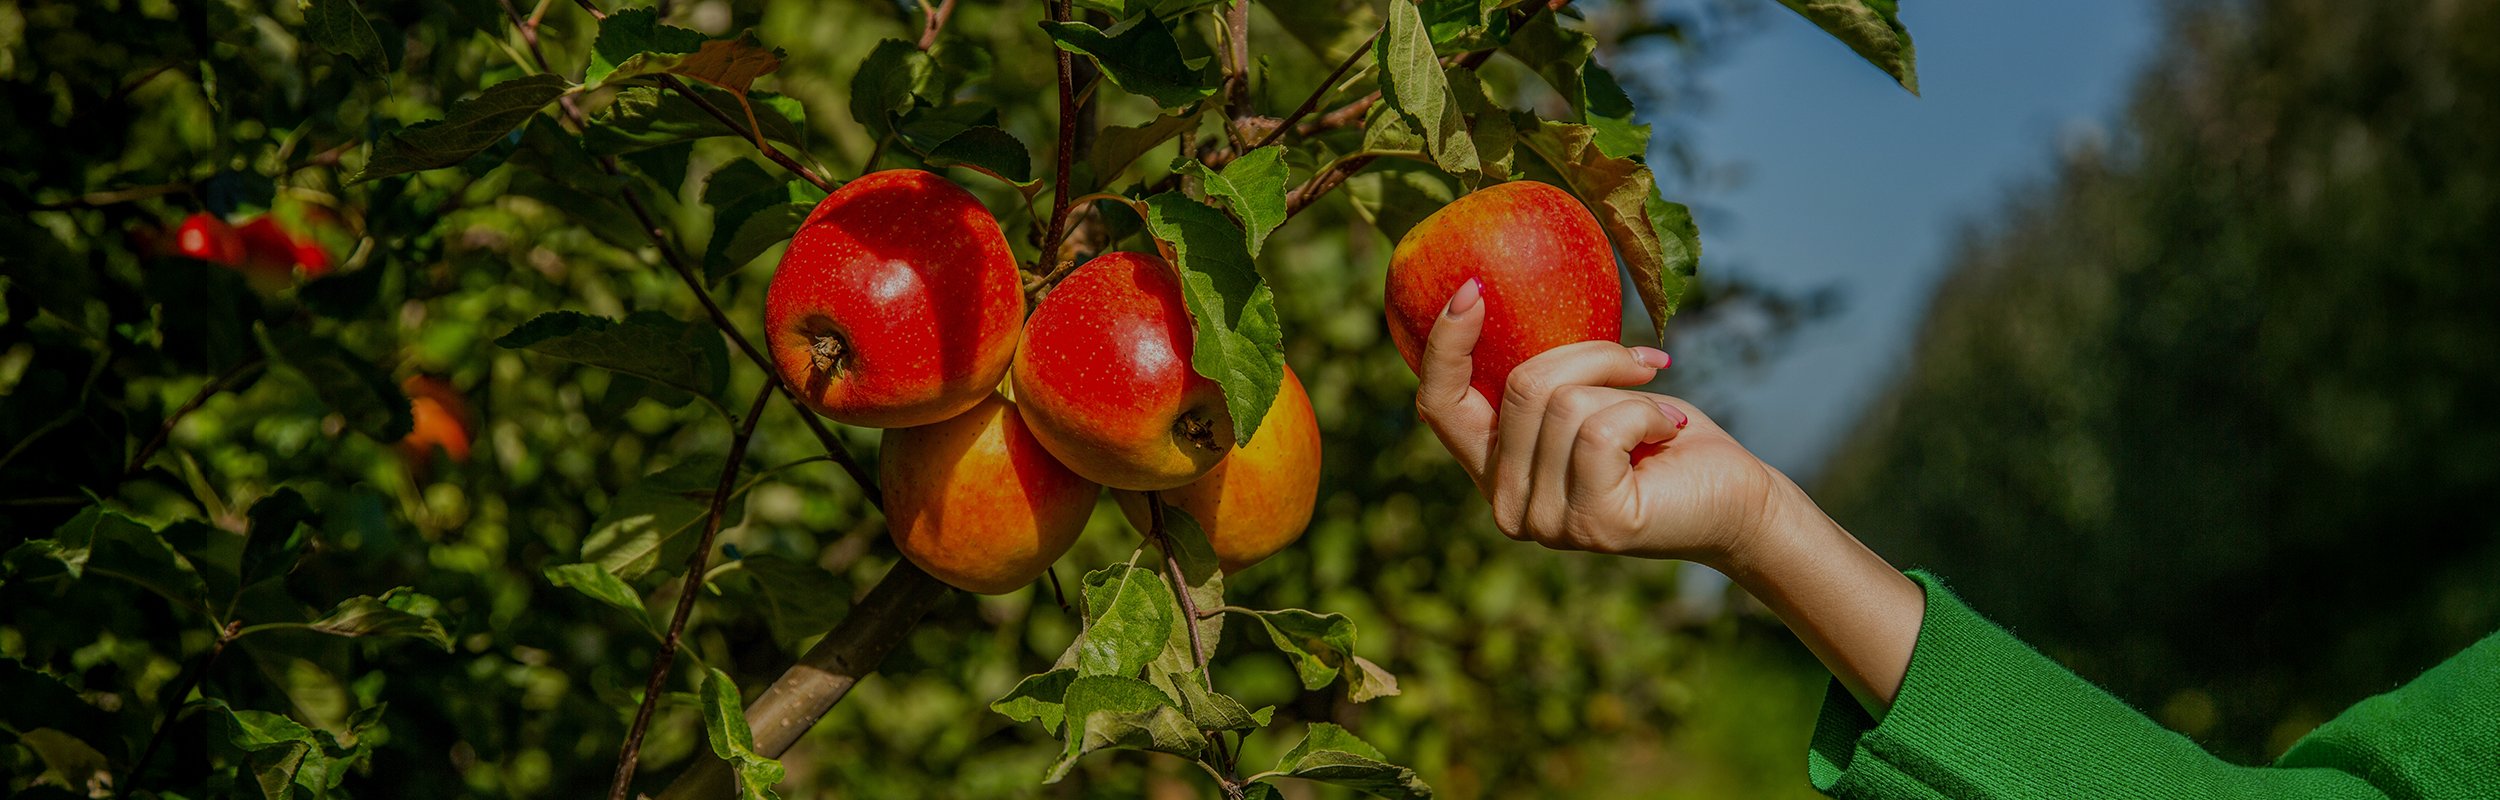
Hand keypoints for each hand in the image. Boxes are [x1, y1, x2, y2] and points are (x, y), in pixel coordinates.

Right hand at [1414, 279, 1924, 709]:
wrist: (1736, 499)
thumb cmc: (1664, 436)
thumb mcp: (1592, 393)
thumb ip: (1544, 376)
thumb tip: (1490, 294)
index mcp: (1493, 470)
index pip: (1439, 405)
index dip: (1446, 343)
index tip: (1474, 286)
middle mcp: (1505, 505)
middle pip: (1520, 386)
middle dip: (1589, 355)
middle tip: (1643, 363)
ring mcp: (1544, 522)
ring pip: (1562, 404)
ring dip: (1624, 385)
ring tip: (1661, 411)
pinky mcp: (1591, 524)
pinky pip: (1602, 428)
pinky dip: (1647, 411)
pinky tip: (1672, 431)